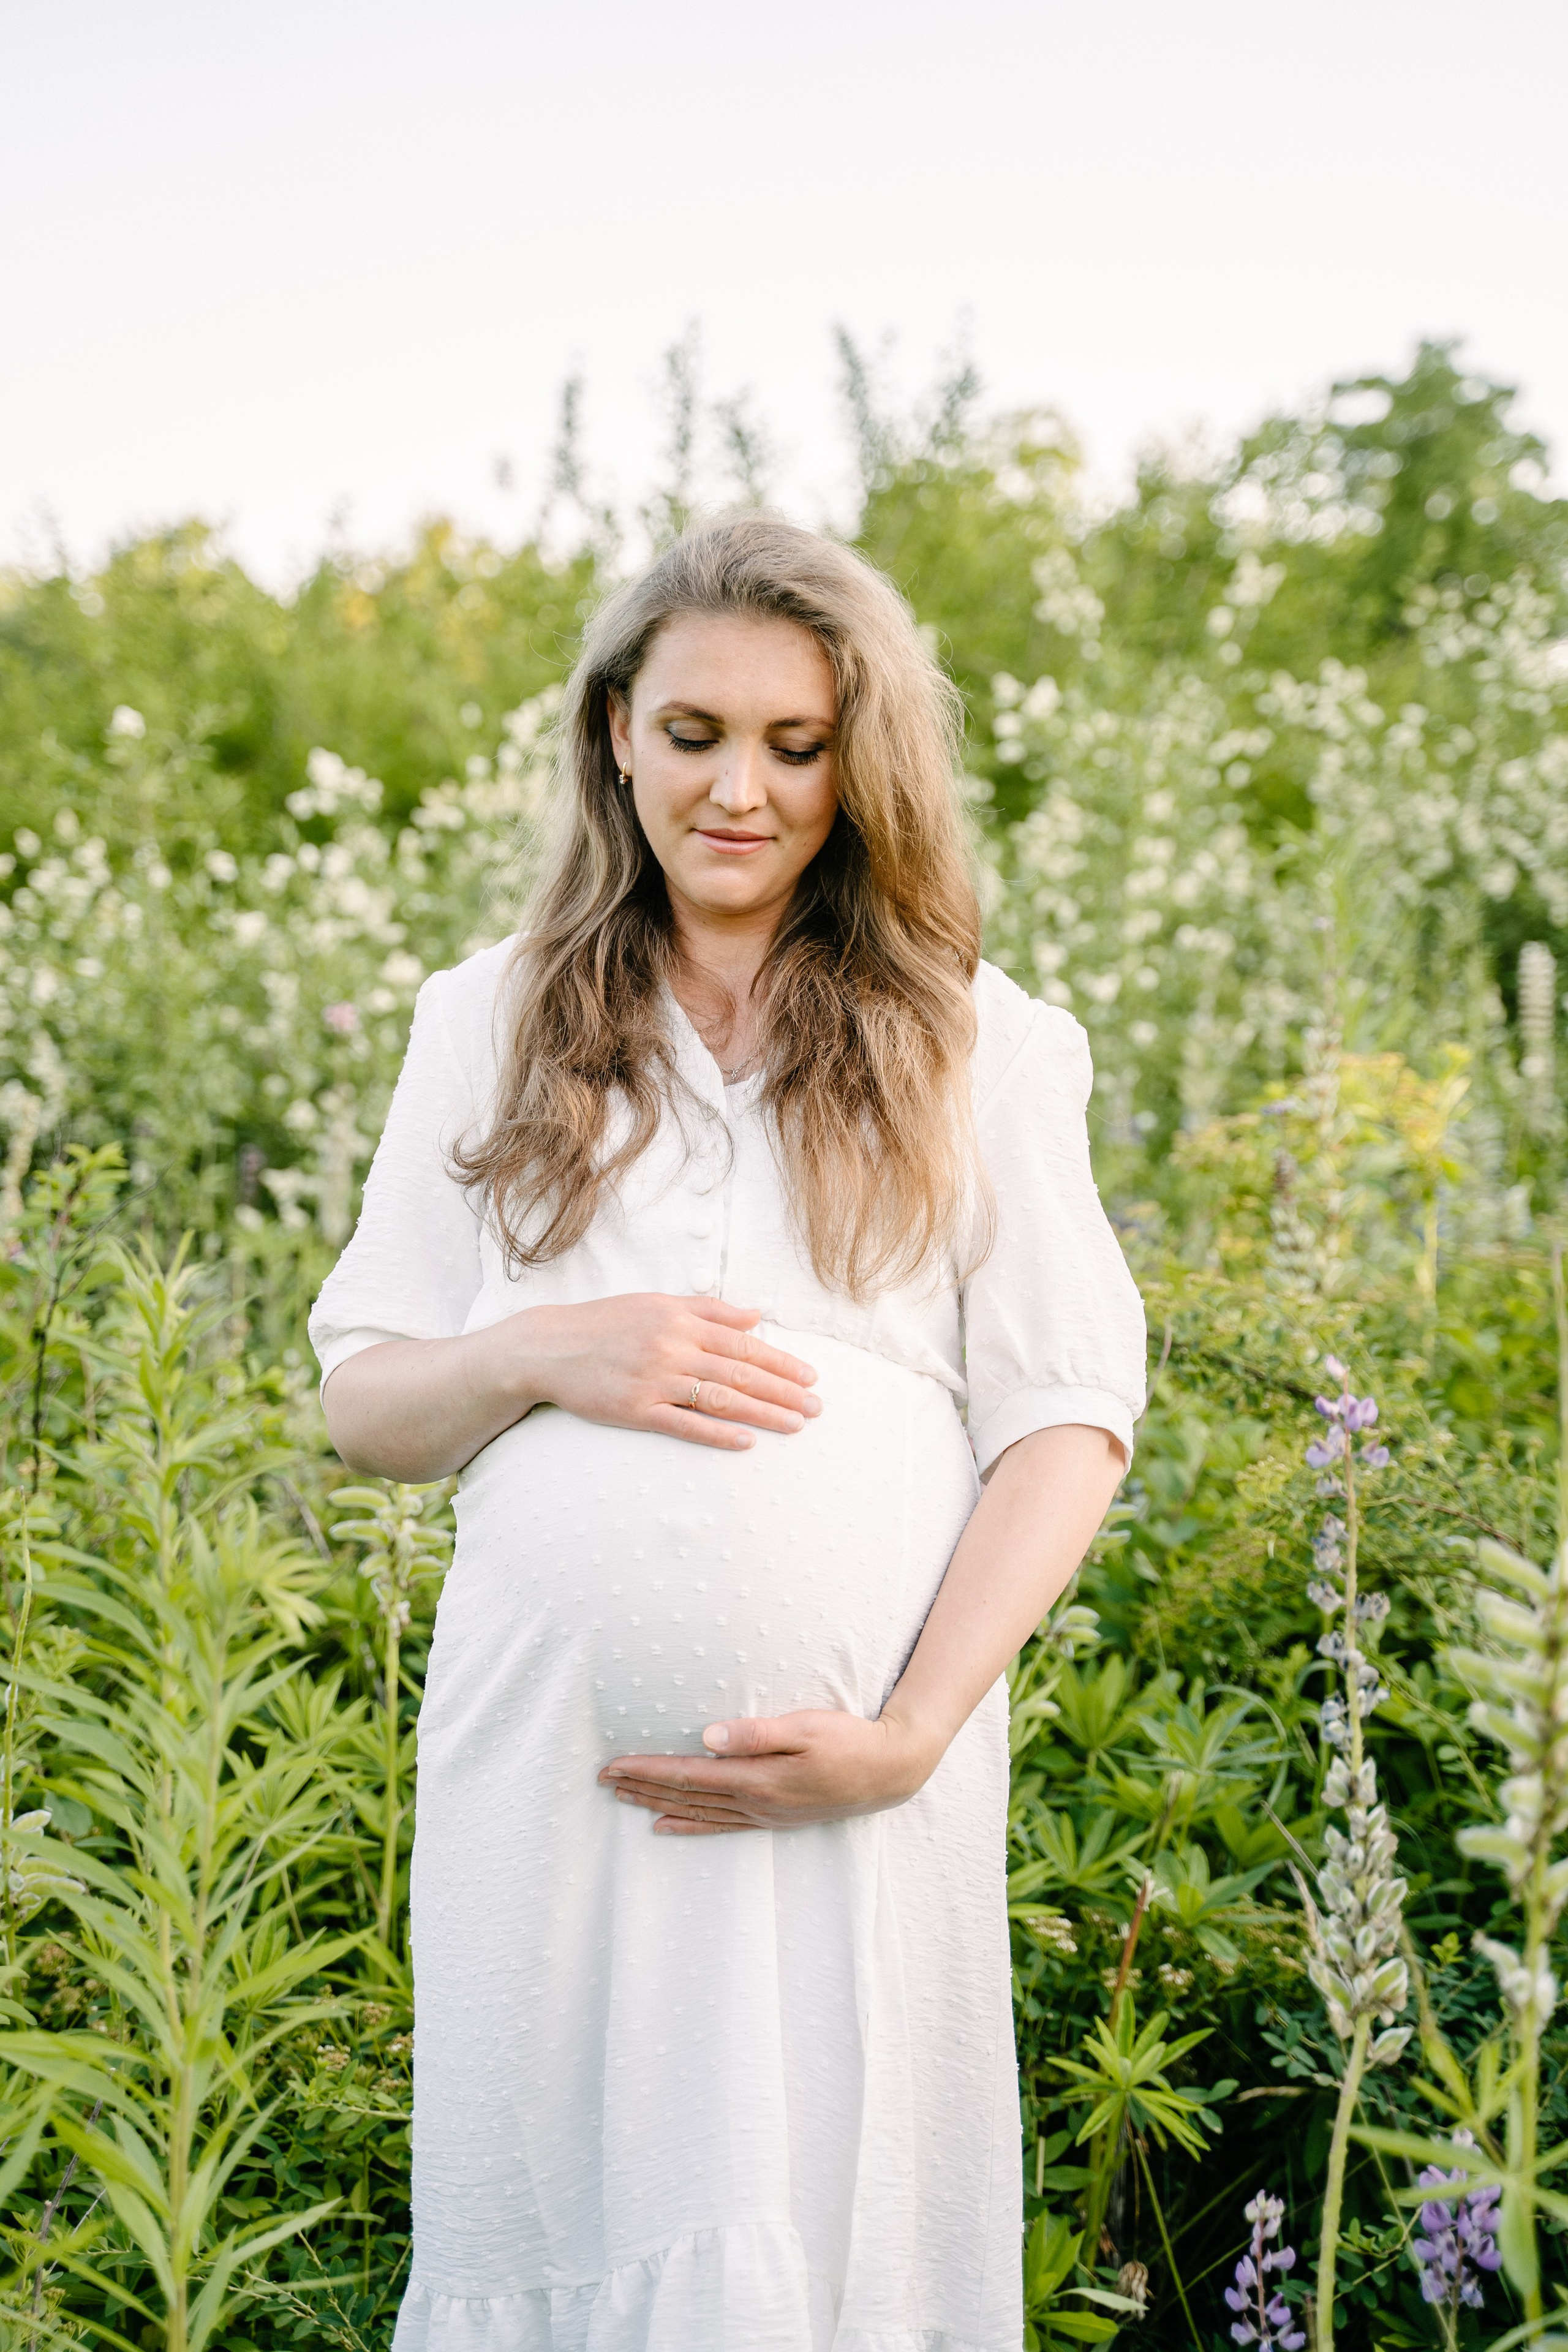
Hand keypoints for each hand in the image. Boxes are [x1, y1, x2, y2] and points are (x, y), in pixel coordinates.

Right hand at [505, 1292, 820, 1451]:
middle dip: (783, 1391)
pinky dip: (717, 1433)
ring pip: (719, 1398)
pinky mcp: (634, 1410)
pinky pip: (683, 1425)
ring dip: (762, 1413)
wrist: (548, 1348)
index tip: (810, 1376)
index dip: (780, 1361)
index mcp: (679, 1318)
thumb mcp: (656, 1303)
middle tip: (816, 1408)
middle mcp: (671, 1346)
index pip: (743, 1342)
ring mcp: (653, 1380)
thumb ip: (708, 1309)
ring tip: (795, 1425)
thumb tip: (756, 1315)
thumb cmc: (605, 1324)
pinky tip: (746, 1441)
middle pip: (739, 1371)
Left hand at [598, 1707, 940, 1833]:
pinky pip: (720, 1826)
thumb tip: (706, 1738)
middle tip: (602, 1780)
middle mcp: (754, 1803)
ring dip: (656, 1804)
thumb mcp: (806, 1727)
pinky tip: (665, 1826)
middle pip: (685, 1797)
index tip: (613, 1764)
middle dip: (641, 1787)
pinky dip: (688, 1826)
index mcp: (757, 1779)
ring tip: (622, 1798)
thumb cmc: (850, 1741)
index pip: (688, 1776)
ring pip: (697, 1812)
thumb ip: (756, 1733)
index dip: (647, 1770)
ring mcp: (763, 1815)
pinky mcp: (774, 1818)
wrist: (890, 1771)